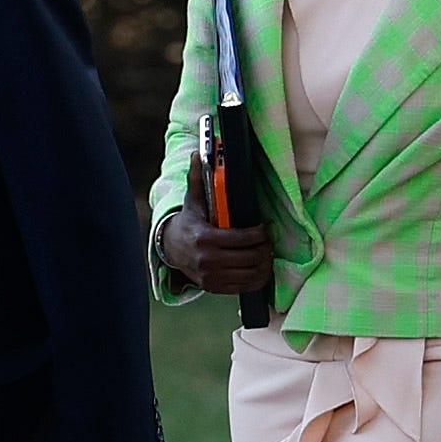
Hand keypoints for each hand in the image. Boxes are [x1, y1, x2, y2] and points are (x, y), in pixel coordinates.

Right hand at [161, 146, 271, 295]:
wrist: (172, 249)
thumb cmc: (189, 222)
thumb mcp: (193, 200)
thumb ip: (197, 178)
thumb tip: (198, 153)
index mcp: (205, 238)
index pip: (242, 239)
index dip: (259, 234)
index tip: (264, 228)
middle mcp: (208, 261)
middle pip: (250, 258)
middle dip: (265, 249)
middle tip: (269, 241)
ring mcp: (211, 277)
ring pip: (250, 274)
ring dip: (265, 264)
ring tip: (267, 253)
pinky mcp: (215, 288)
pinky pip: (244, 287)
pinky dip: (257, 279)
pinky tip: (261, 267)